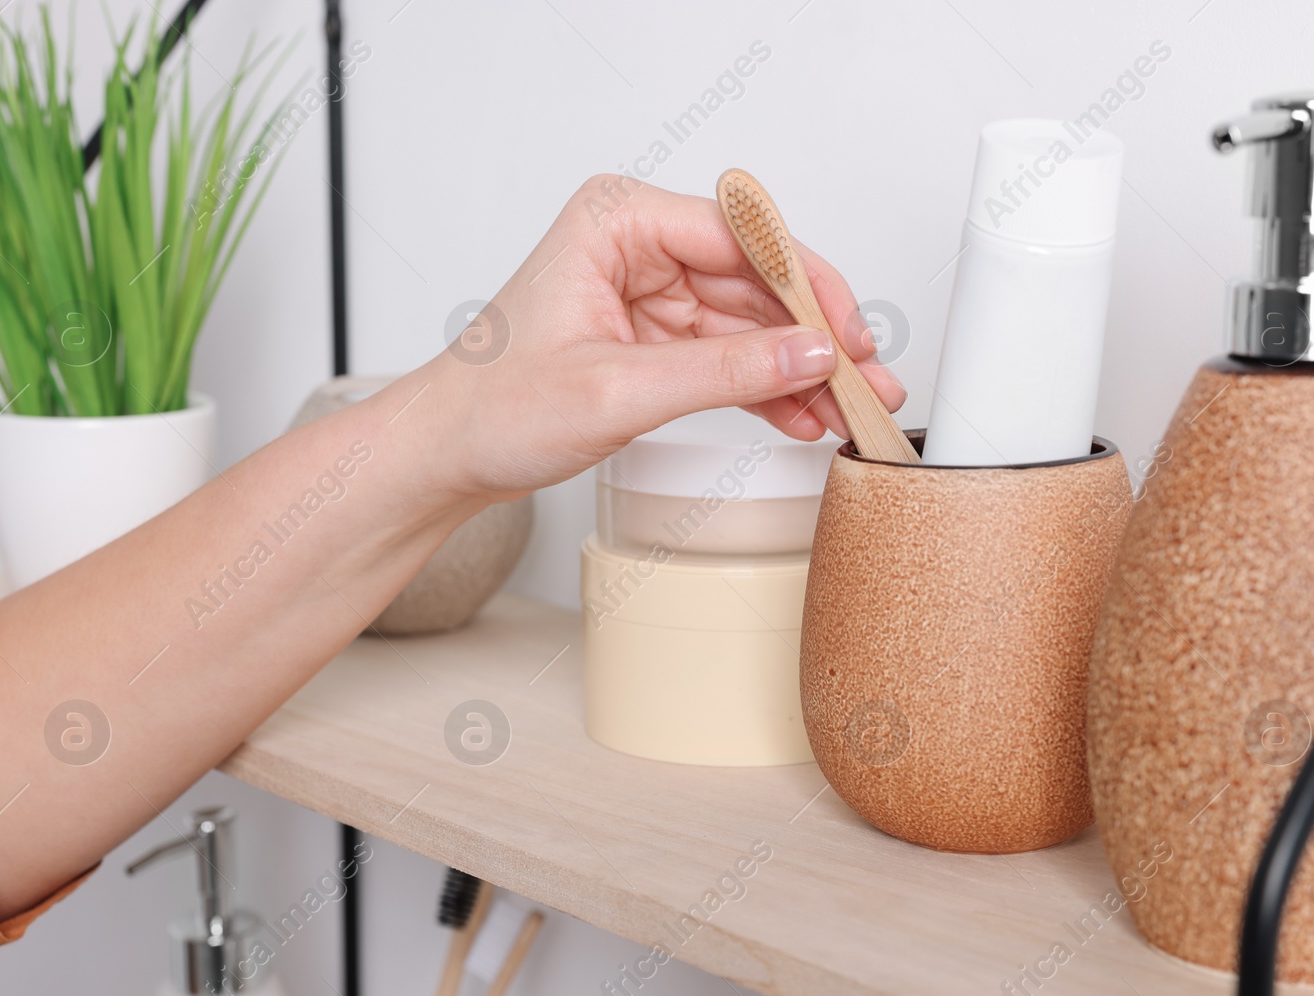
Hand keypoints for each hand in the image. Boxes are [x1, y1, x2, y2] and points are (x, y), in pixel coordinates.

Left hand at [411, 174, 905, 498]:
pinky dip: (767, 386)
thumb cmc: (493, 408)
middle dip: (813, 337)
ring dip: (800, 368)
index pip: (742, 238)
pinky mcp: (654, 335)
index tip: (846, 337)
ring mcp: (649, 289)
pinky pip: (729, 354)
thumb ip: (724, 372)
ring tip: (849, 410)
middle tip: (866, 382)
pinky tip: (805, 414)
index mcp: (617, 220)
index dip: (806, 289)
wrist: (447, 456)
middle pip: (756, 280)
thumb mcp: (618, 391)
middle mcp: (637, 243)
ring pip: (751, 322)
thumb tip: (808, 354)